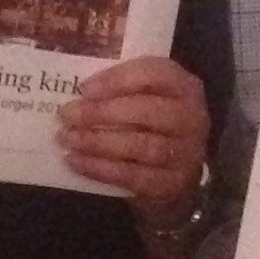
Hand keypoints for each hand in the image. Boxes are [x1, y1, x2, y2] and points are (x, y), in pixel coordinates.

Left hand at [58, 56, 209, 219]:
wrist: (175, 174)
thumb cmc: (151, 126)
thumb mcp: (146, 98)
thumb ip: (120, 89)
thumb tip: (78, 91)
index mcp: (185, 87)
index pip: (155, 74)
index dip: (118, 80)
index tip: (84, 88)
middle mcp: (192, 118)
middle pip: (148, 111)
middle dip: (102, 112)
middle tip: (67, 114)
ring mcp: (186, 154)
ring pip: (141, 146)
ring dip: (98, 142)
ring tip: (68, 138)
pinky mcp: (172, 184)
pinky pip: (134, 176)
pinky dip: (101, 169)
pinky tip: (76, 161)